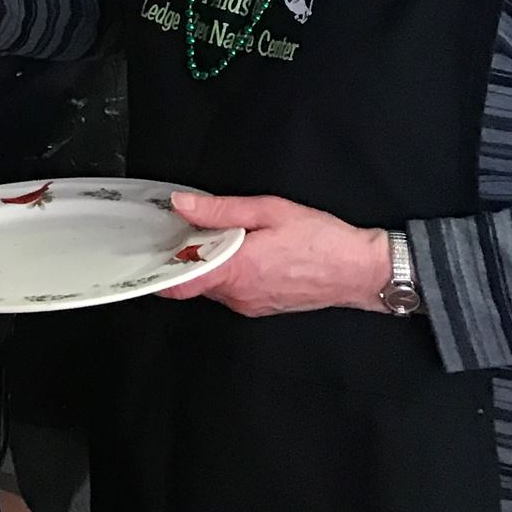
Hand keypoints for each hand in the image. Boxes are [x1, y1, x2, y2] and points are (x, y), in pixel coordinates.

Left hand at [158, 192, 393, 316]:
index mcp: (237, 271)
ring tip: (220, 237)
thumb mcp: (270, 210)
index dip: (159, 267)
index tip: (148, 249)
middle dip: (186, 256)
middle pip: (193, 280)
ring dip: (209, 264)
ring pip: (212, 285)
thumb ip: (221, 209)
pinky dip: (227, 273)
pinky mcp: (262, 307)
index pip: (181, 282)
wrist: (362, 271)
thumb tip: (182, 204)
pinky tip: (241, 253)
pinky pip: (232, 291)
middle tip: (187, 229)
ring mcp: (251, 305)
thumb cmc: (323, 240)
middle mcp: (239, 295)